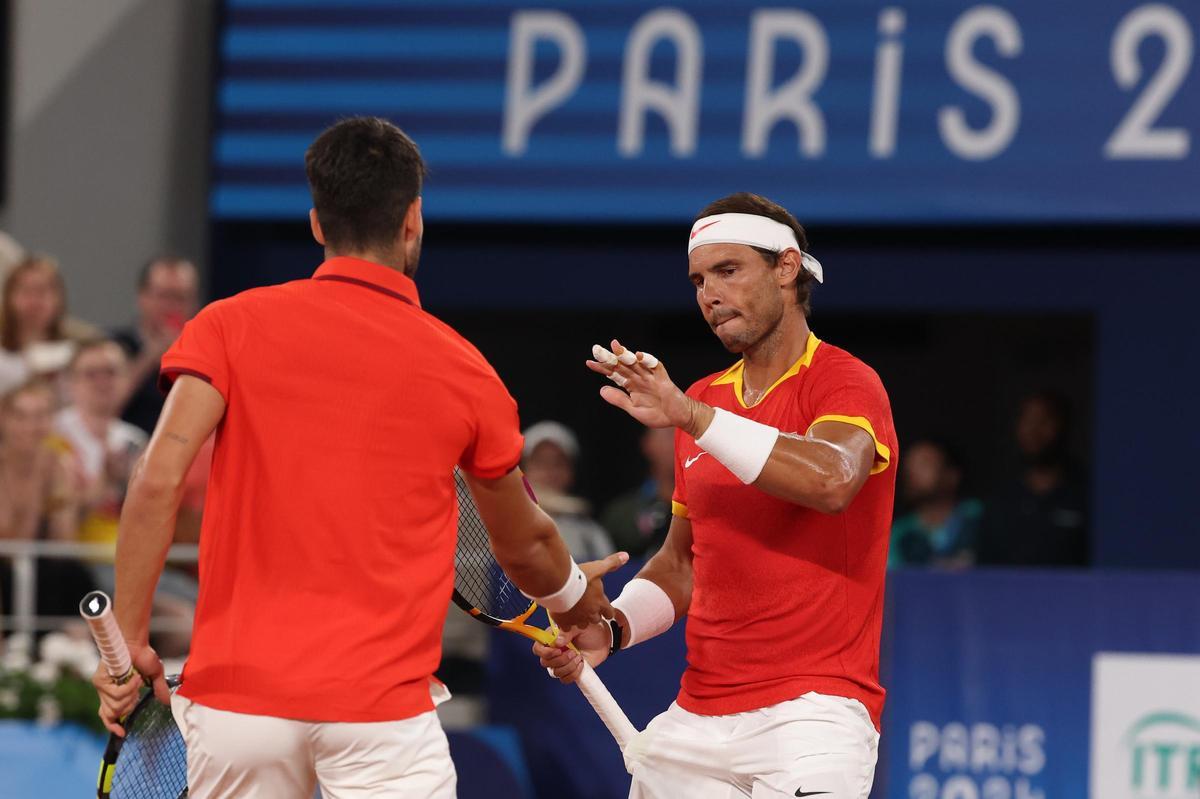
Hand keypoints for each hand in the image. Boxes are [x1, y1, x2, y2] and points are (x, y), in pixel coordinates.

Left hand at [92, 643, 169, 735]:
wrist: (135, 643)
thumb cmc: (143, 655)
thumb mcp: (155, 676)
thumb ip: (158, 690)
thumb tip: (168, 702)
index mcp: (115, 694)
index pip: (108, 716)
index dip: (113, 726)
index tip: (123, 733)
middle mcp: (106, 693)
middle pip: (113, 714)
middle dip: (129, 706)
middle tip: (137, 693)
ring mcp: (102, 687)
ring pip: (116, 706)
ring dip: (131, 694)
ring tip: (137, 680)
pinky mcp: (99, 681)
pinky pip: (116, 695)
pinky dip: (129, 688)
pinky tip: (135, 677)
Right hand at [532, 621, 611, 683]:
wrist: (604, 640)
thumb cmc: (590, 629)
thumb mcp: (579, 625)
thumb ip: (566, 632)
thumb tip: (557, 642)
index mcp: (552, 638)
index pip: (538, 648)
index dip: (545, 652)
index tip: (558, 650)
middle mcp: (554, 651)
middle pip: (545, 662)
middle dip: (560, 660)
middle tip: (573, 652)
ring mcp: (561, 663)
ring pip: (555, 672)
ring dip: (568, 666)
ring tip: (579, 657)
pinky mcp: (569, 671)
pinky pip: (565, 679)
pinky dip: (573, 674)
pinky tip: (581, 665)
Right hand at [549, 552, 627, 630]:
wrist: (559, 583)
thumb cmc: (580, 576)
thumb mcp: (598, 567)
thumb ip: (612, 563)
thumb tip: (626, 555)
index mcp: (600, 603)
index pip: (610, 613)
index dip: (606, 610)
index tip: (602, 606)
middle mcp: (590, 614)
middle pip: (596, 620)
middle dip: (593, 615)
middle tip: (586, 606)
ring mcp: (577, 619)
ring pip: (582, 625)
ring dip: (580, 619)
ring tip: (575, 610)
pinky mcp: (564, 622)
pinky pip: (567, 628)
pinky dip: (566, 623)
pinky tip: (563, 615)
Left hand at [587, 340, 711, 435]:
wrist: (679, 418)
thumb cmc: (658, 414)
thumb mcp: (634, 409)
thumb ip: (619, 399)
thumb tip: (601, 389)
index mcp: (631, 385)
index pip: (614, 373)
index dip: (602, 368)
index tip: (589, 362)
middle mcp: (639, 378)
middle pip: (622, 365)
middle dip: (610, 357)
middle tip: (596, 349)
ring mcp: (651, 377)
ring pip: (636, 363)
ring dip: (626, 354)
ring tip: (615, 346)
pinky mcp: (663, 379)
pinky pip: (656, 367)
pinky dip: (648, 361)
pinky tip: (639, 356)